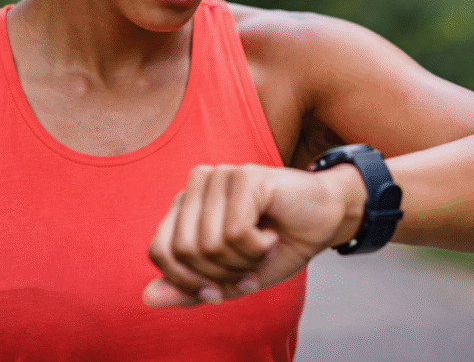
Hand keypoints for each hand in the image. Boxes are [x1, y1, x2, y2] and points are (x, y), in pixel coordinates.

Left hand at [143, 163, 363, 306]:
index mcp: (186, 203)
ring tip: (264, 247)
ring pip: (210, 243)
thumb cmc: (279, 245)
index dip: (186, 281)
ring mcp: (221, 175)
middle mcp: (198, 184)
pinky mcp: (246, 176)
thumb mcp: (232, 277)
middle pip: (184, 250)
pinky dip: (258, 248)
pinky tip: (273, 235)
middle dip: (221, 273)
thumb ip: (191, 287)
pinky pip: (235, 232)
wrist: (326, 220)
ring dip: (244, 261)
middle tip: (249, 265)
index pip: (160, 250)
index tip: (218, 291)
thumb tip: (147, 297)